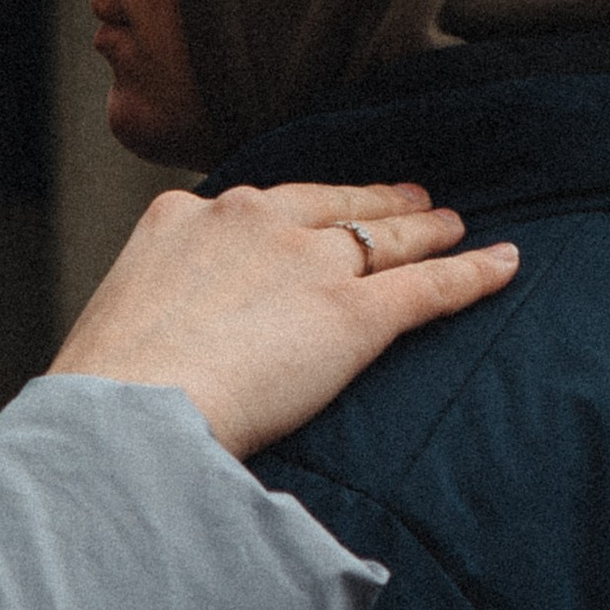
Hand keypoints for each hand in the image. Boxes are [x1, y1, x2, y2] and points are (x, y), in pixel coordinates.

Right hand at [48, 179, 517, 460]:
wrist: (126, 413)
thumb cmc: (106, 390)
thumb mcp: (121, 316)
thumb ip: (164, 306)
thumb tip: (173, 341)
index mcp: (184, 216)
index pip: (258, 203)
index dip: (300, 209)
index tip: (317, 212)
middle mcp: (249, 220)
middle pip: (330, 205)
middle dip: (373, 201)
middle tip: (407, 197)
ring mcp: (305, 262)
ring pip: (383, 236)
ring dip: (424, 228)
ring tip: (452, 223)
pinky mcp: (352, 313)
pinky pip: (428, 284)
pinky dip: (472, 272)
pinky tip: (503, 263)